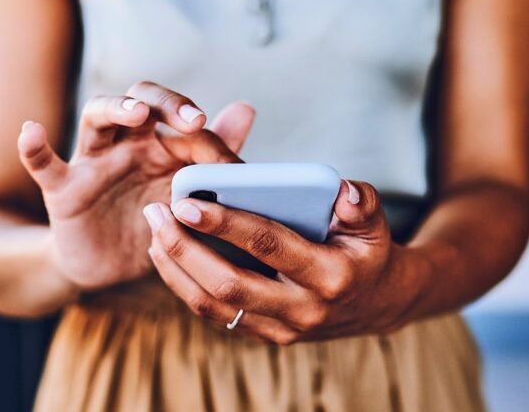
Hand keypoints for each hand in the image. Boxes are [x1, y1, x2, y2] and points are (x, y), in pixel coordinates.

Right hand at [18, 81, 254, 289]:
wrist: (111, 268)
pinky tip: (30, 131)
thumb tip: (245, 108)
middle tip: (194, 121)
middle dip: (166, 104)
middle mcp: (127, 143)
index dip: (206, 133)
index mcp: (160, 144)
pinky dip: (34, 148)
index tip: (230, 162)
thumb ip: (213, 154)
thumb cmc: (154, 224)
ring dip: (114, 109)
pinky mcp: (64, 190)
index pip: (181, 118)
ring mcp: (93, 163)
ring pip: (97, 118)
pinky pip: (44, 164)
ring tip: (134, 113)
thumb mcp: (187, 196)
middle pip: (140, 101)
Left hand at [144, 180, 425, 343]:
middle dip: (184, 248)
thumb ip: (362, 202)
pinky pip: (215, 315)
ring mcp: (280, 329)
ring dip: (176, 268)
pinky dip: (185, 286)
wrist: (375, 304)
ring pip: (214, 305)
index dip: (226, 224)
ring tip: (153, 231)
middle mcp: (302, 309)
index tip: (186, 202)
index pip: (269, 246)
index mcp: (329, 275)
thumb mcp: (374, 222)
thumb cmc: (365, 251)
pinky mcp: (263, 335)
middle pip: (229, 284)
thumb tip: (344, 192)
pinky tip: (166, 255)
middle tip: (156, 212)